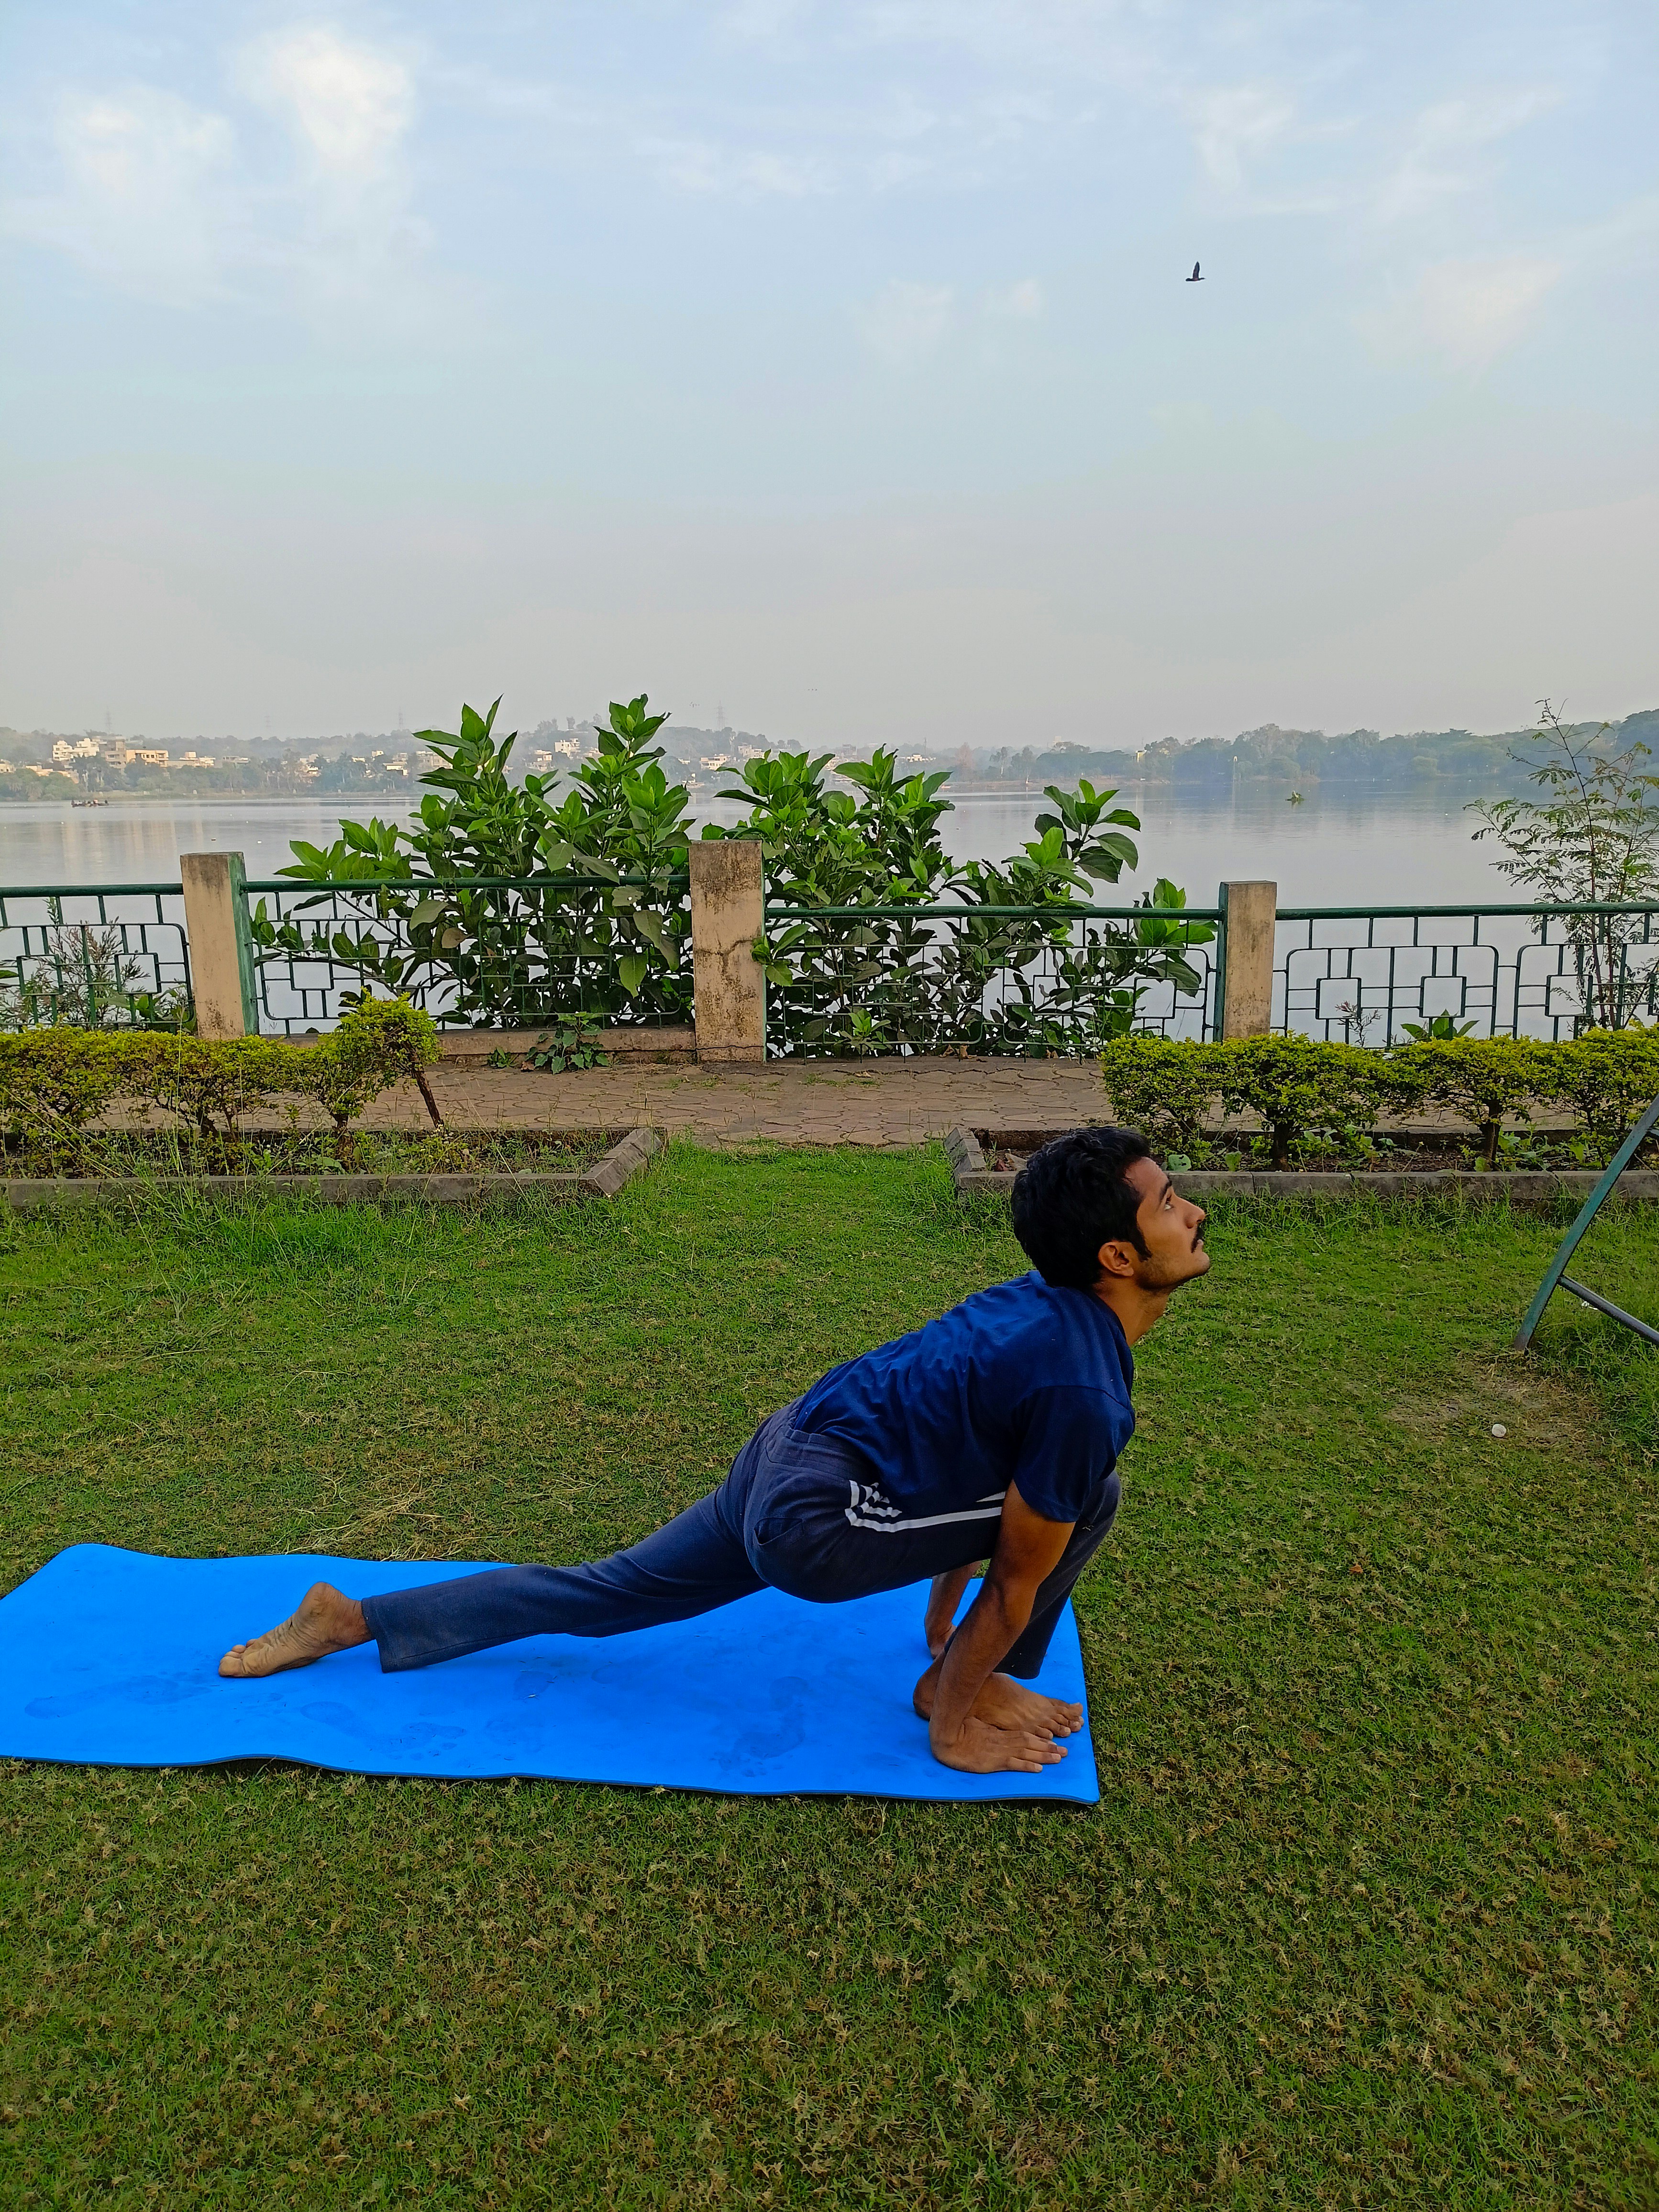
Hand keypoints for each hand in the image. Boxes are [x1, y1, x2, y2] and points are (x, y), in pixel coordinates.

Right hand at [929, 1715, 1066, 1774]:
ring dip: (1043, 1756)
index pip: (1025, 1735)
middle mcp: (1003, 1742)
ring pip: (1026, 1754)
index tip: (1054, 1742)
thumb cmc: (960, 1731)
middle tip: (1065, 1752)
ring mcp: (999, 1752)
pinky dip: (1026, 1766)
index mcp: (1000, 1733)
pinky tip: (1038, 1769)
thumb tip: (999, 1730)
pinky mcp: (993, 1762)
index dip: (1041, 1739)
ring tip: (1058, 1759)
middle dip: (1049, 1748)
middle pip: (1030, 1744)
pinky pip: (1013, 1764)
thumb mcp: (979, 1726)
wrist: (947, 1740)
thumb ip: (992, 1730)